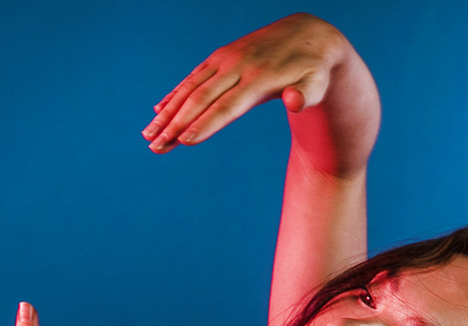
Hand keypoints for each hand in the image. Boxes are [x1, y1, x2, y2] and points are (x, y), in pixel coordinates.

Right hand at [143, 14, 350, 153]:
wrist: (308, 34)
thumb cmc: (314, 70)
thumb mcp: (318, 84)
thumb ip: (307, 95)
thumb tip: (295, 103)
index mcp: (259, 78)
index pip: (227, 106)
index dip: (206, 124)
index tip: (184, 141)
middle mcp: (237, 66)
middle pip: (201, 99)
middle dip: (175, 124)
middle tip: (155, 148)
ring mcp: (226, 60)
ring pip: (190, 88)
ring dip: (167, 112)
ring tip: (148, 136)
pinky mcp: (221, 57)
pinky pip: (193, 78)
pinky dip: (175, 94)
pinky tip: (159, 110)